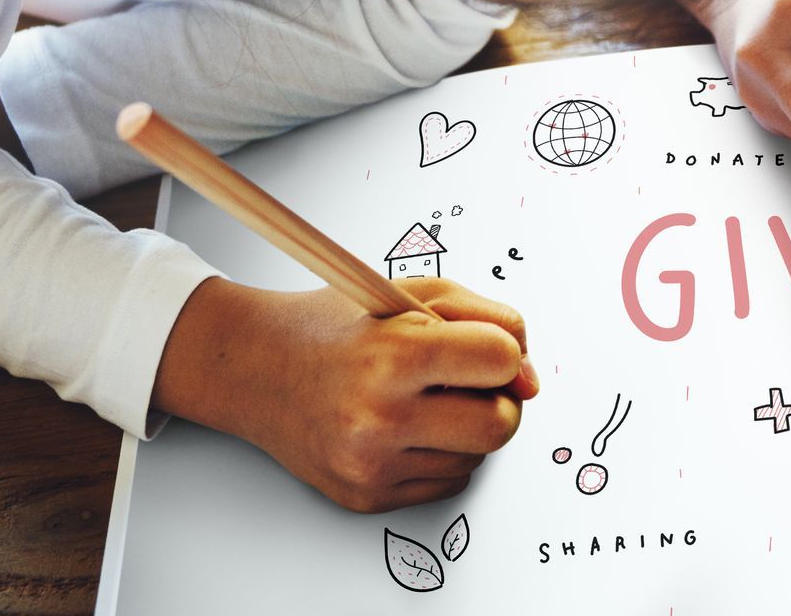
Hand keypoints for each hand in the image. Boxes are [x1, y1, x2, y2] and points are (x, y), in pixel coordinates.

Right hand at [154, 275, 537, 512]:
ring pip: (476, 458)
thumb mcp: (416, 294)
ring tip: (427, 398)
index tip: (487, 349)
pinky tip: (410, 427)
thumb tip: (531, 380)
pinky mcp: (366, 496)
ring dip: (468, 428)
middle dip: (501, 401)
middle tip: (471, 382)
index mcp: (393, 355)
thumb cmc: (343, 326)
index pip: (499, 361)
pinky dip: (443, 455)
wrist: (259, 368)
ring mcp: (370, 464)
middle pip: (499, 426)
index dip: (505, 352)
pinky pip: (447, 483)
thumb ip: (490, 321)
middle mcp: (379, 417)